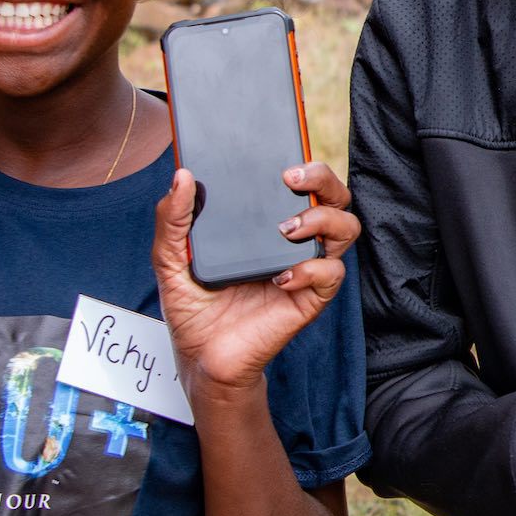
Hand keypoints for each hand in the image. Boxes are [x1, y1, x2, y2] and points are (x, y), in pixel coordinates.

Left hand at [154, 162, 359, 398]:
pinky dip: (311, 269)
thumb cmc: (193, 308)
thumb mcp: (170, 258)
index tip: (282, 157)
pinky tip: (282, 277)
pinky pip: (331, 273)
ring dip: (322, 220)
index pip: (299, 183)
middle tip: (291, 180)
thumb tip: (182, 176)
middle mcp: (293, 240)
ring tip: (285, 229)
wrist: (201, 358)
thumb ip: (171, 218)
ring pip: (346, 228)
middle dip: (323, 179)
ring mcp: (306, 267)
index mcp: (265, 223)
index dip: (305, 163)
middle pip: (334, 196)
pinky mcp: (311, 297)